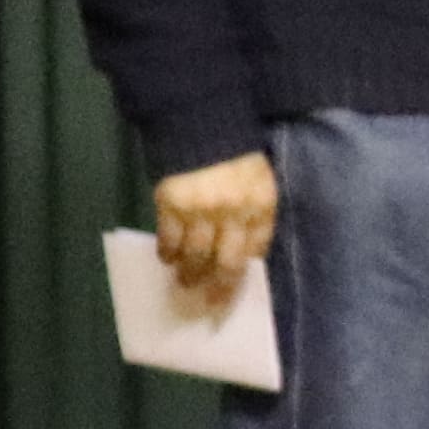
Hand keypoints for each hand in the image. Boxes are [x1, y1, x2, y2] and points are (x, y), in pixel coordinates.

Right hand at [152, 148, 277, 298]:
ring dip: (189, 275)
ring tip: (185, 285)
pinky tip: (166, 259)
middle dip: (219, 288)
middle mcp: (234, 212)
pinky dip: (168, 253)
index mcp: (261, 205)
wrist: (203, 123)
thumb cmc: (236, 156)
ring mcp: (201, 209)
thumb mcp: (259, 182)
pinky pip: (169, 238)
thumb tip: (245, 253)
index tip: (236, 291)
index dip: (245, 274)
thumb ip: (255, 214)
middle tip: (210, 305)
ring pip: (196, 256)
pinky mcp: (172, 203)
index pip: (256, 251)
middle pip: (227, 263)